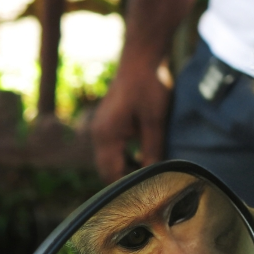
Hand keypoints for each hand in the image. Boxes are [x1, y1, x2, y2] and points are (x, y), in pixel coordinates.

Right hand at [91, 65, 171, 183]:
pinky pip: (113, 150)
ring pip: (109, 161)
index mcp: (106, 135)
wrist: (142, 57)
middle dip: (126, 182)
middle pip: (107, 171)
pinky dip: (125, 159)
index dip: (128, 189)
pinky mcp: (109, 123)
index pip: (111, 175)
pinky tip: (144, 161)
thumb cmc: (149, 85)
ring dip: (126, 171)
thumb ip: (153, 151)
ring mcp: (102, 128)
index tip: (148, 196)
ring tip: (150, 177)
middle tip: (151, 189)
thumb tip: (155, 177)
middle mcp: (98, 134)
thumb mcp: (155, 121)